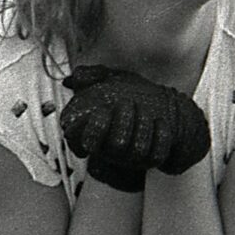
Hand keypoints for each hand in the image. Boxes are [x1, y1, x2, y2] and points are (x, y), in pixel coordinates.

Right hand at [62, 65, 211, 189]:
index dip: (94, 129)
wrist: (159, 105)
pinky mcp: (153, 158)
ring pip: (138, 151)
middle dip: (123, 122)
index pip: (86, 142)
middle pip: (117, 145)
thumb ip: (92, 76)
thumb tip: (73, 78)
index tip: (101, 110)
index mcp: (96, 133)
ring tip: (145, 111)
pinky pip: (157, 154)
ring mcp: (133, 156)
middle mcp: (113, 149)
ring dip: (143, 127)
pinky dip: (161, 136)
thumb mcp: (110, 79)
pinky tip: (160, 121)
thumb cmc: (128, 93)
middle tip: (127, 103)